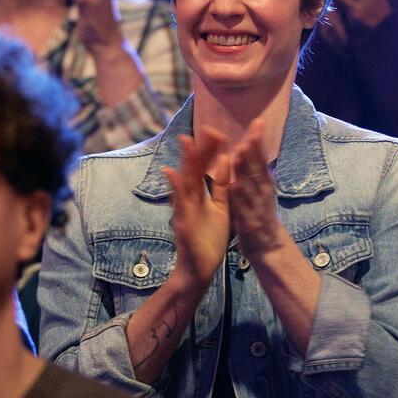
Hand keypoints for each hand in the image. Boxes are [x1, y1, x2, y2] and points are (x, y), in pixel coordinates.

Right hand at [162, 127, 231, 291]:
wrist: (199, 269)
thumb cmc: (208, 240)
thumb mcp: (220, 208)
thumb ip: (220, 186)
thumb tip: (224, 160)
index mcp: (201, 195)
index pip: (205, 168)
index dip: (211, 150)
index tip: (217, 131)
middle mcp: (190, 199)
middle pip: (194, 169)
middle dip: (201, 149)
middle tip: (206, 128)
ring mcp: (184, 210)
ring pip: (185, 182)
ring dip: (186, 162)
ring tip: (188, 142)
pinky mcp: (182, 223)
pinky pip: (179, 204)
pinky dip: (176, 189)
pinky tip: (173, 174)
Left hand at [228, 119, 290, 260]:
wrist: (268, 248)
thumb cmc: (259, 214)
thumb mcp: (258, 189)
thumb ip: (254, 169)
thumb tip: (254, 145)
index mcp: (263, 183)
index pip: (260, 157)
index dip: (259, 140)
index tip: (258, 121)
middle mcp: (263, 192)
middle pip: (258, 168)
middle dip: (255, 150)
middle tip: (252, 132)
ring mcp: (257, 208)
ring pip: (250, 186)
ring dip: (245, 170)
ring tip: (239, 153)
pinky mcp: (249, 223)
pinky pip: (243, 209)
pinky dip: (239, 197)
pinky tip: (234, 186)